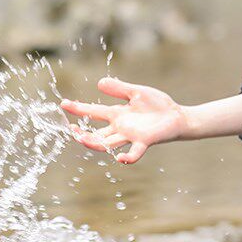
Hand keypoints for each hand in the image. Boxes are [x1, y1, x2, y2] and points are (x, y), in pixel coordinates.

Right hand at [60, 77, 188, 164]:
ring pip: (108, 143)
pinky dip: (128, 157)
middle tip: (69, 128)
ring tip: (82, 139)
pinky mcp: (145, 141)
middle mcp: (121, 127)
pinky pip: (135, 152)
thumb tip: (99, 83)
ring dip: (95, 143)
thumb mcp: (136, 92)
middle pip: (96, 133)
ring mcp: (131, 135)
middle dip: (81, 133)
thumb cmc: (158, 105)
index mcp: (117, 114)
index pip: (93, 111)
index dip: (78, 108)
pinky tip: (120, 158)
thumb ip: (119, 89)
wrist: (178, 116)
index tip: (63, 104)